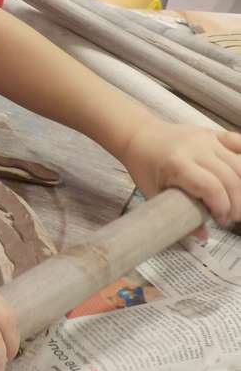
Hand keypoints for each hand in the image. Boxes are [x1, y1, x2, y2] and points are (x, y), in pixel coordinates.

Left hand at [121, 120, 240, 225]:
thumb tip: (202, 237)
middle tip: (230, 217)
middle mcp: (196, 148)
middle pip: (230, 178)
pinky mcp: (212, 134)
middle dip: (236, 203)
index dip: (222, 207)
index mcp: (178, 164)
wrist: (138, 135)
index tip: (220, 220)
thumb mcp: (154, 193)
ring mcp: (206, 139)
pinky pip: (238, 143)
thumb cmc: (145, 165)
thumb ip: (177, 215)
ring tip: (236, 203)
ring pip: (239, 164)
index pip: (212, 188)